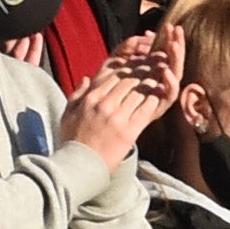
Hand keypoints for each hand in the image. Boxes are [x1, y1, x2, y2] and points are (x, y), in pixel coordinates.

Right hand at [58, 31, 177, 156]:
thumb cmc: (72, 141)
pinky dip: (154, 100)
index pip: (114, 74)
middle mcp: (104, 104)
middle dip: (144, 70)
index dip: (129, 66)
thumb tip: (85, 78)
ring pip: (139, 92)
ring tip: (161, 74)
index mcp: (91, 98)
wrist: (80, 166)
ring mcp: (117, 117)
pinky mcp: (129, 131)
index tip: (139, 61)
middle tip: (156, 61)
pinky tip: (160, 94)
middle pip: (129, 79)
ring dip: (152, 82)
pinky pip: (145, 109)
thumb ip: (76, 94)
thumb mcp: (68, 114)